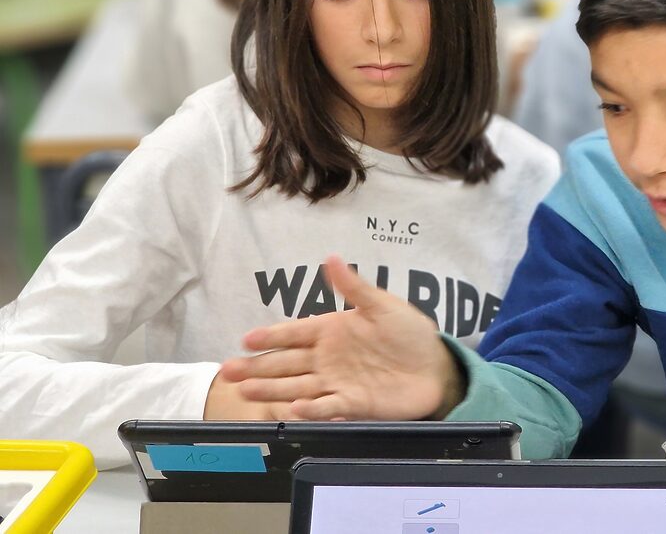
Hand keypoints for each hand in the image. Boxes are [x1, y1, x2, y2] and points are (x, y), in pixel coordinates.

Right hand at [219, 256, 463, 420]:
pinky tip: (293, 408)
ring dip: (272, 389)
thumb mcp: (383, 305)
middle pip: (286, 362)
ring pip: (297, 386)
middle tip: (229, 370)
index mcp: (332, 330)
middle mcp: (328, 358)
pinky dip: (311, 409)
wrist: (434, 366)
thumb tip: (331, 257)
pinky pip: (327, 407)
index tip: (246, 339)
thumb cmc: (408, 333)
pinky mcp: (352, 405)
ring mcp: (337, 382)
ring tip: (245, 390)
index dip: (271, 335)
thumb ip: (355, 287)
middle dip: (257, 366)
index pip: (295, 332)